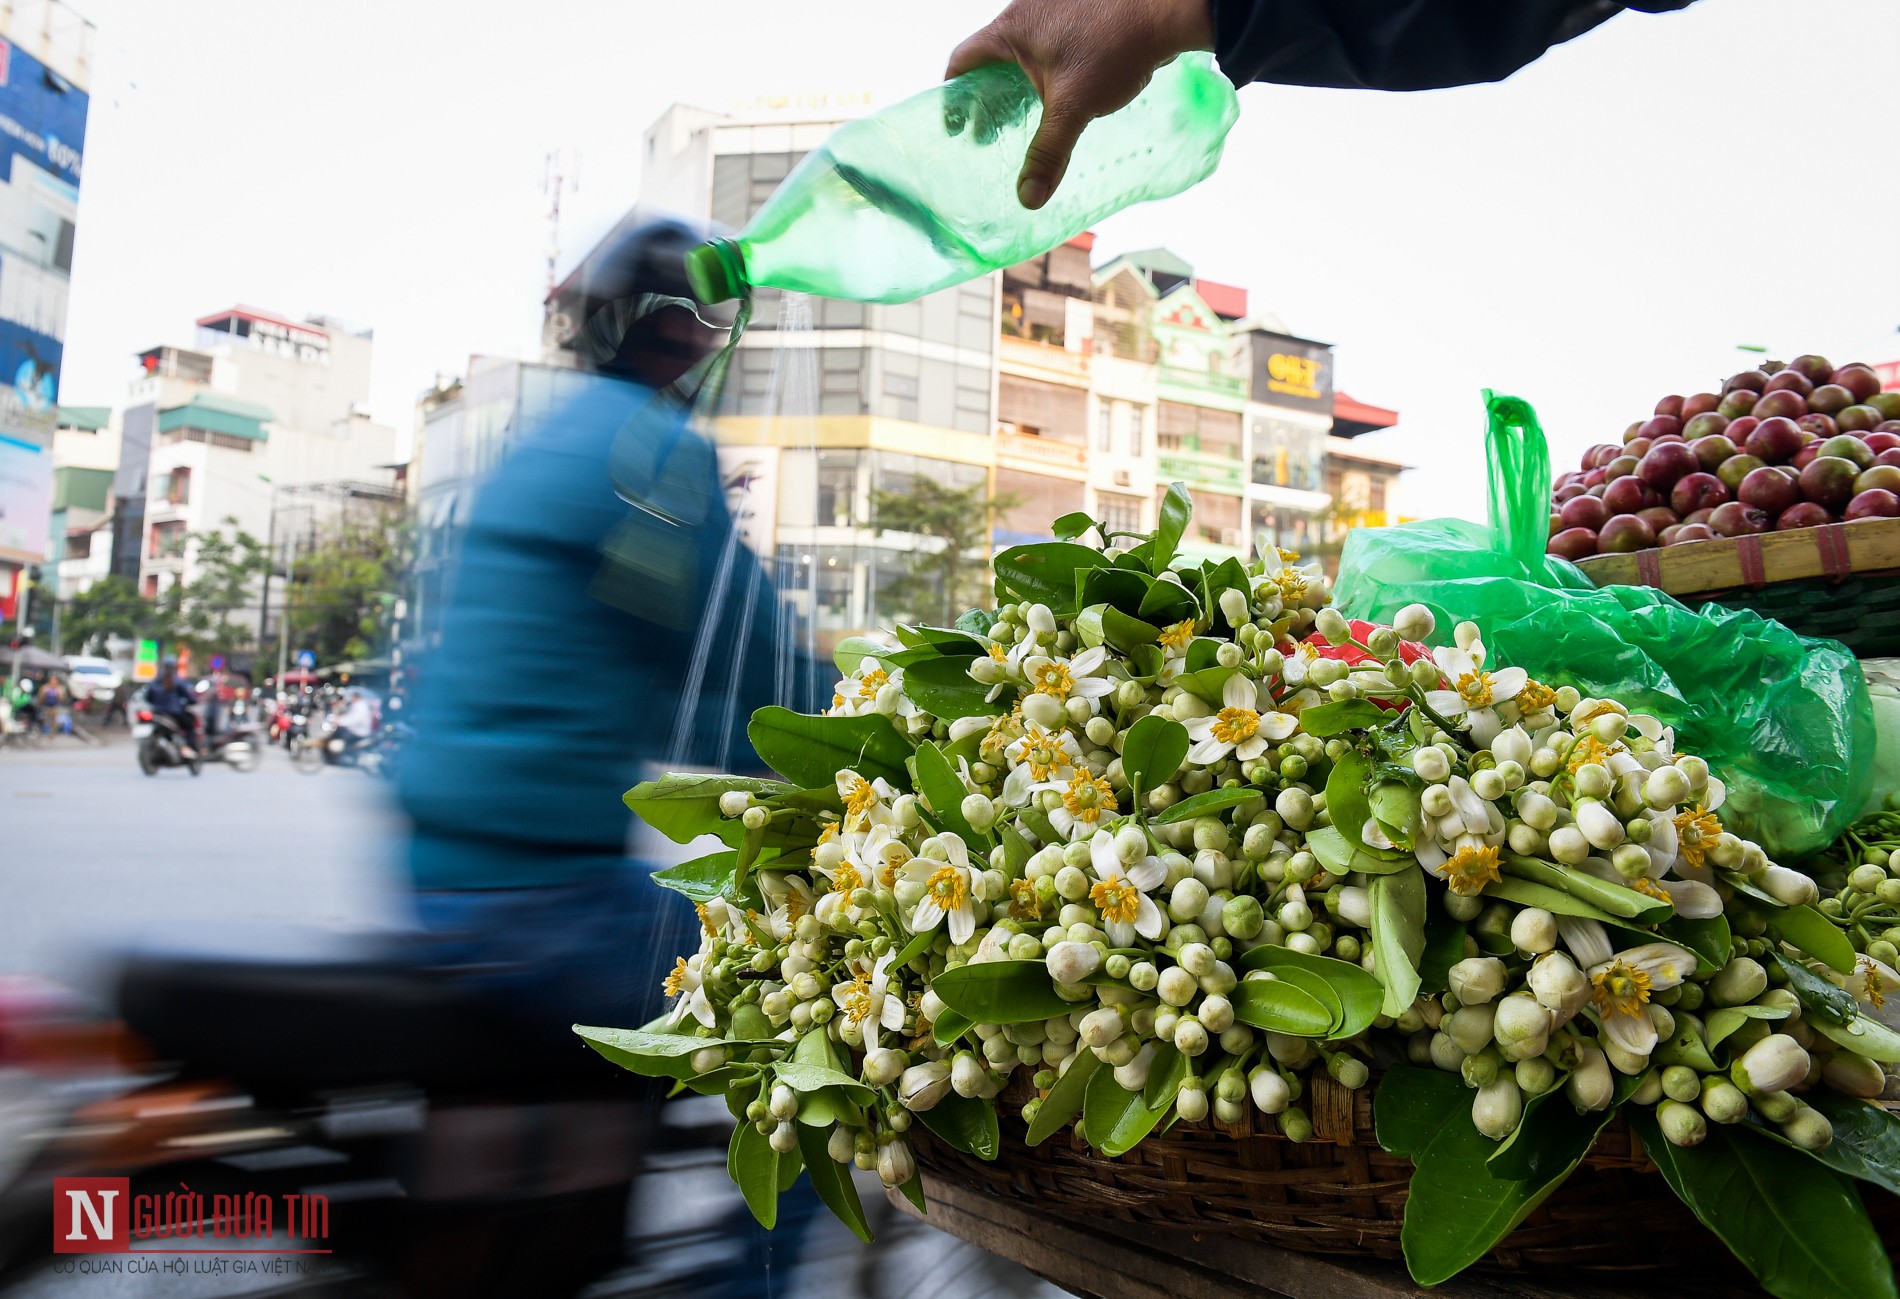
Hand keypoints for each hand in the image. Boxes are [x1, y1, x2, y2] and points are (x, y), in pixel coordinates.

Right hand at [947, 0, 1214, 210]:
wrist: (1163, 13)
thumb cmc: (1114, 48)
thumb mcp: (1074, 107)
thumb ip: (1049, 153)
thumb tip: (1029, 199)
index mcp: (1011, 30)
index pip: (962, 61)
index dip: (952, 97)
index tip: (956, 128)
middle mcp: (1026, 14)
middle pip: (988, 60)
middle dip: (986, 99)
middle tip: (988, 136)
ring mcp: (1052, 12)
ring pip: (1019, 56)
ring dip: (1015, 88)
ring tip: (1021, 123)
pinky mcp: (1078, 17)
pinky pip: (1045, 49)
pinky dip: (1040, 76)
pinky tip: (1056, 100)